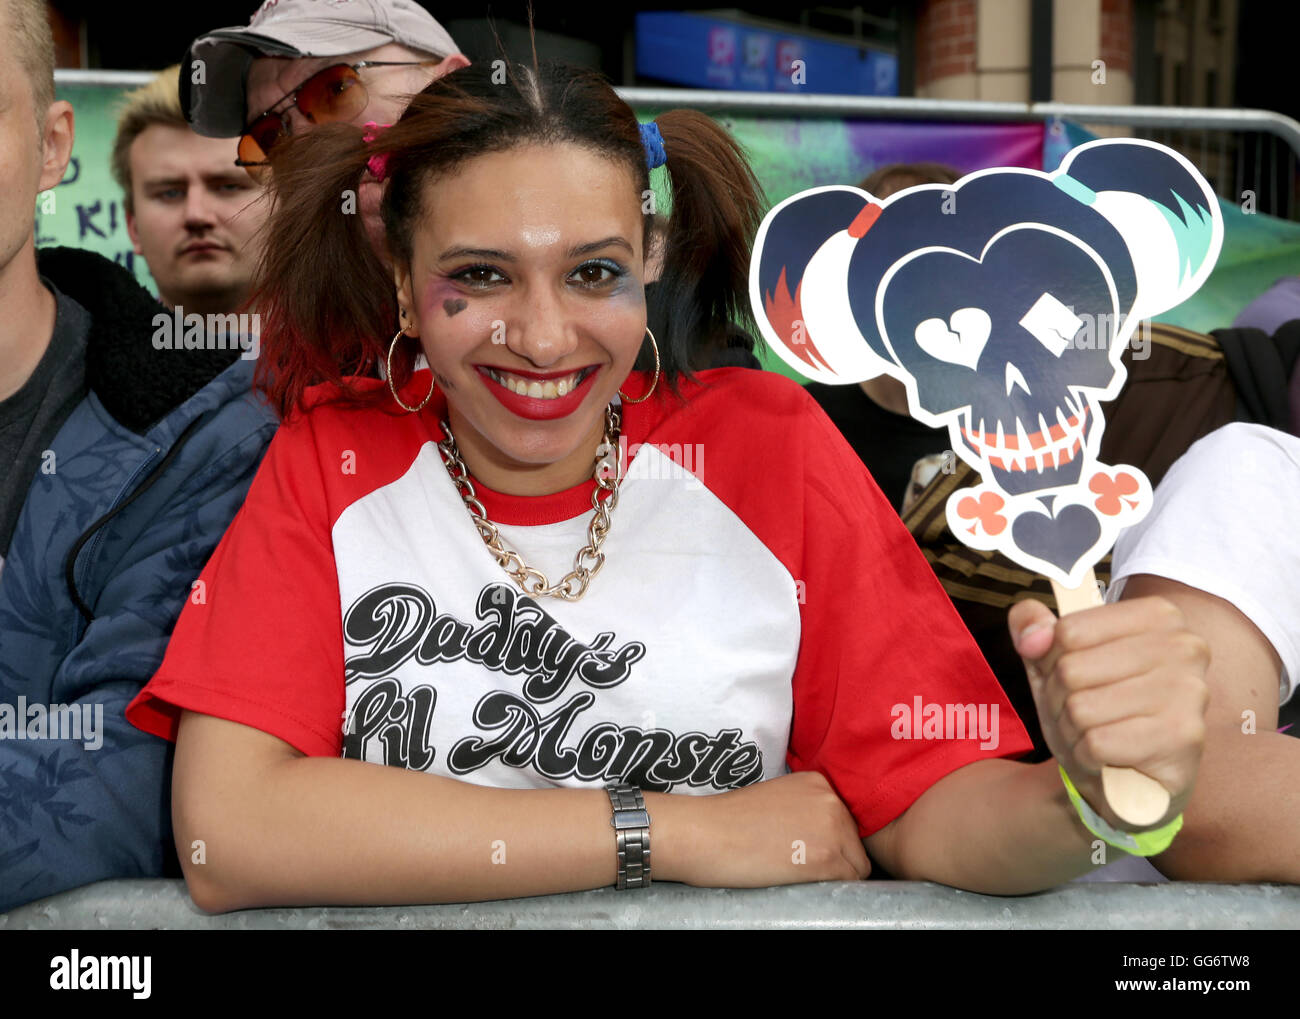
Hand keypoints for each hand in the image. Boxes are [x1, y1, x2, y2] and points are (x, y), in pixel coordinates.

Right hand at [655, 771, 870, 887]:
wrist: (703, 833)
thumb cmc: (728, 822)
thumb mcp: (777, 800)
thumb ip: (806, 811)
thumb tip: (825, 839)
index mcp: (819, 782)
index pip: (846, 824)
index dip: (827, 844)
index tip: (800, 849)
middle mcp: (832, 800)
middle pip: (855, 845)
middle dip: (833, 861)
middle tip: (794, 864)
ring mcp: (833, 827)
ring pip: (856, 868)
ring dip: (831, 877)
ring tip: (792, 871)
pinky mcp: (826, 858)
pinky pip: (847, 885)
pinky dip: (828, 890)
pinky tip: (796, 881)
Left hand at [1009, 595, 1209, 829]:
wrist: (1126, 781)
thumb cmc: (1093, 707)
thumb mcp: (1050, 659)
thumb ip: (1031, 624)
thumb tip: (1032, 636)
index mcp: (1158, 615)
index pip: (1068, 631)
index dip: (1053, 660)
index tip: (1075, 676)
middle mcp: (1184, 647)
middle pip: (1072, 669)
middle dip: (1061, 699)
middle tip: (1083, 715)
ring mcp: (1189, 692)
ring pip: (1081, 708)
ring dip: (1073, 730)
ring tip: (1096, 735)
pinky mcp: (1183, 738)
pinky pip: (1097, 742)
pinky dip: (1088, 756)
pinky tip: (1109, 758)